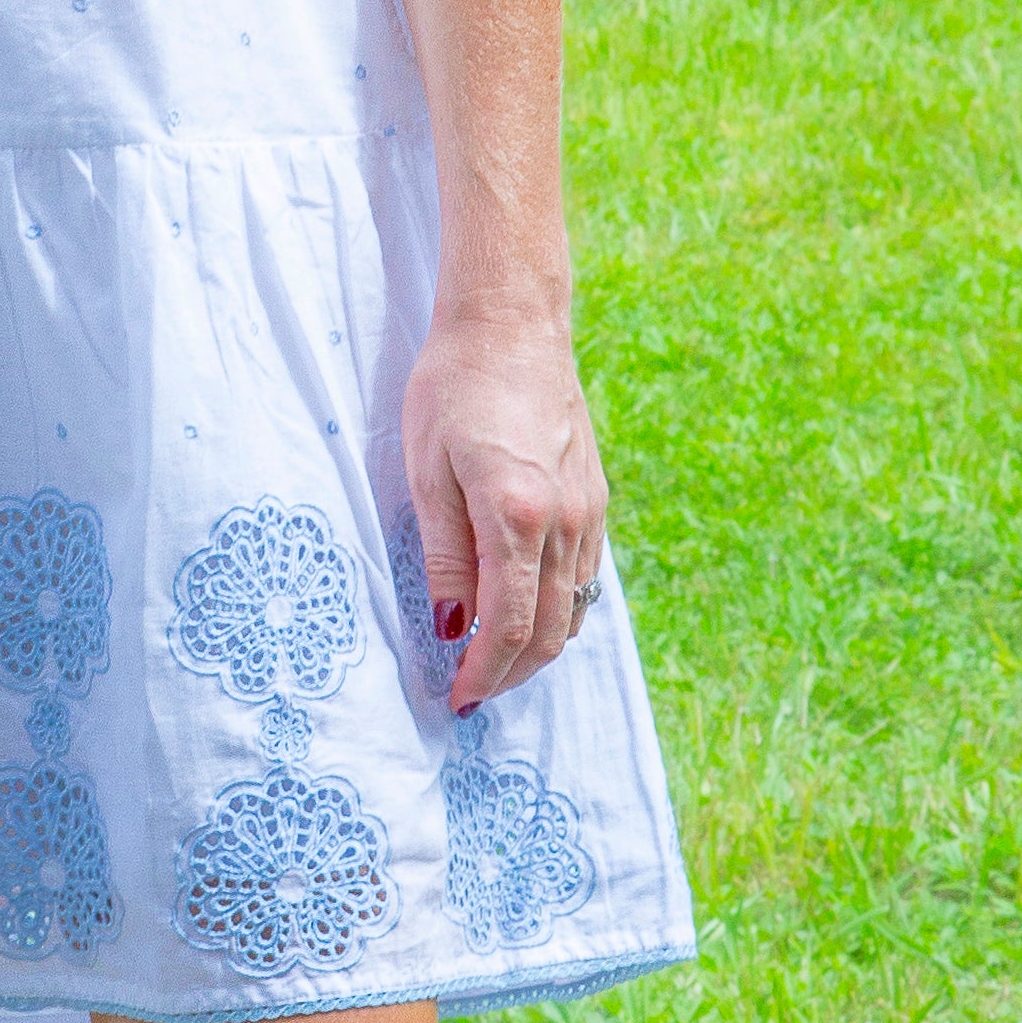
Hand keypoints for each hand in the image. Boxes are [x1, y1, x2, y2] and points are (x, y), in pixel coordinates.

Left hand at [399, 306, 608, 716]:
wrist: (510, 323)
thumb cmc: (453, 387)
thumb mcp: (427, 472)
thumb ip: (444, 556)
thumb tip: (452, 627)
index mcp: (517, 516)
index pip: (508, 626)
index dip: (483, 674)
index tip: (456, 699)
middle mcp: (565, 521)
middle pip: (549, 631)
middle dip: (510, 674)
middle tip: (469, 692)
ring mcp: (587, 510)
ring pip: (574, 610)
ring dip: (536, 647)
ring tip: (492, 660)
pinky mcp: (594, 497)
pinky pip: (584, 575)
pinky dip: (558, 608)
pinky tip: (524, 608)